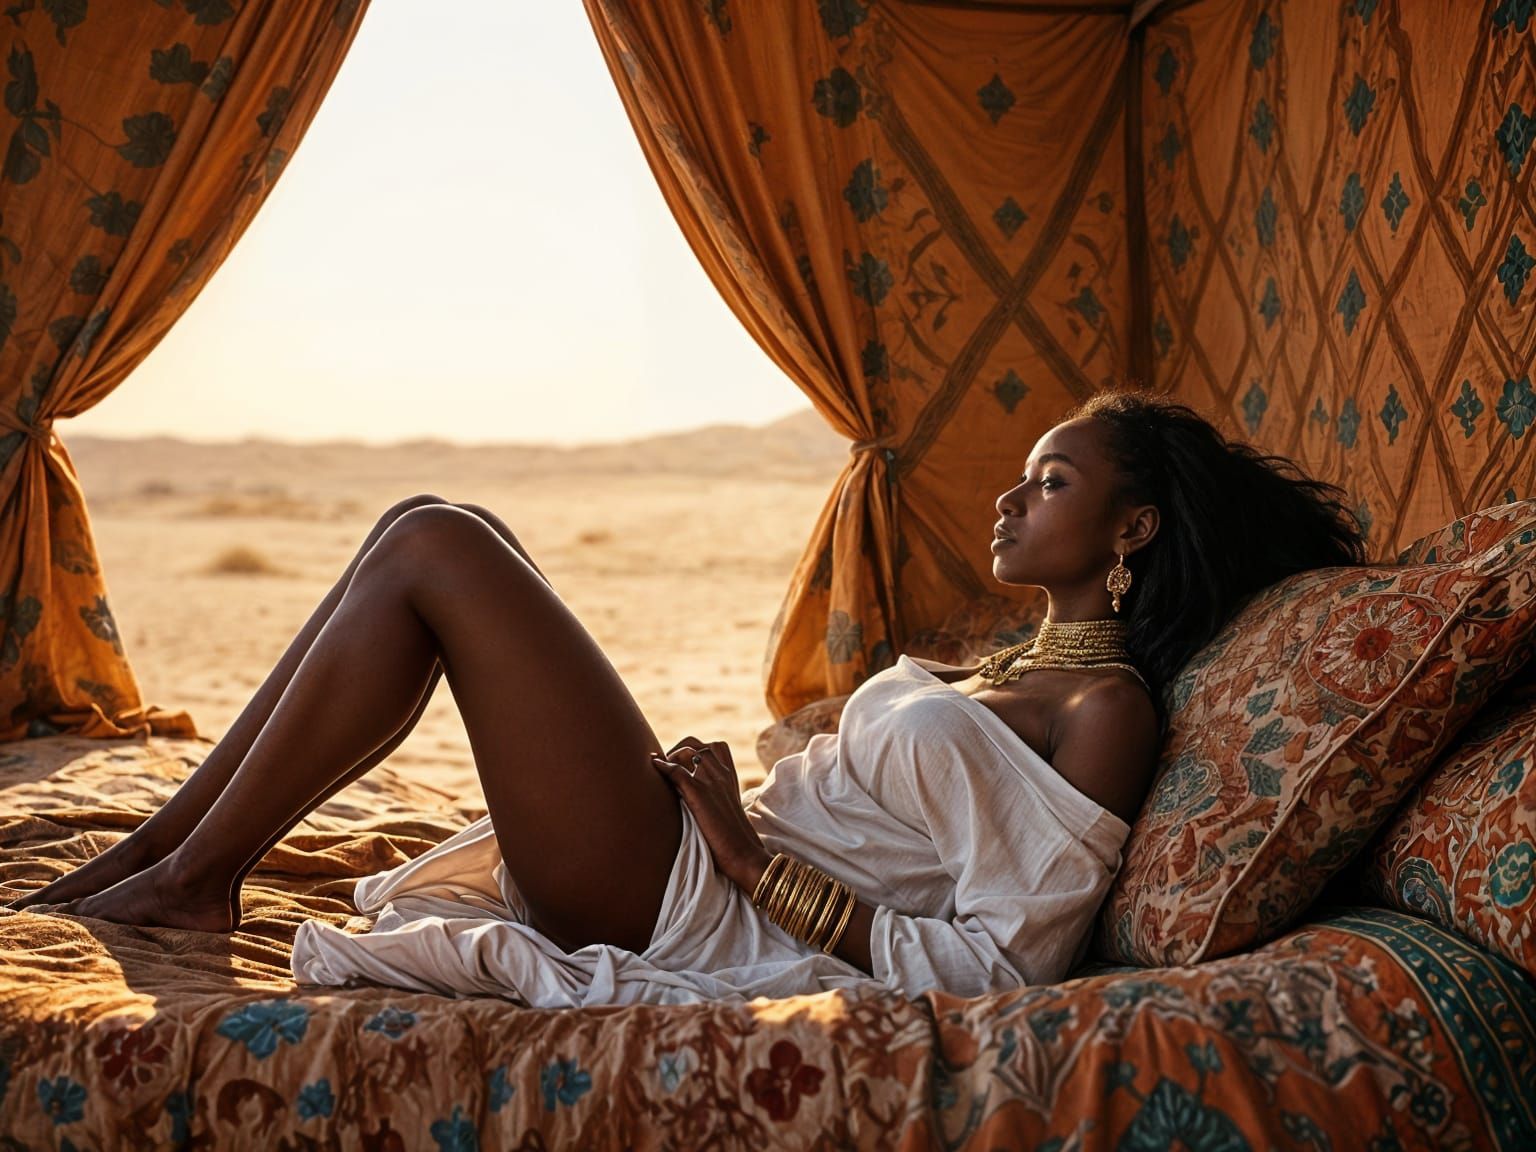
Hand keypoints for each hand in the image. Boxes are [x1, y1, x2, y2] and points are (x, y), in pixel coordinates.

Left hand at [650, 736, 770, 893]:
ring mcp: (712, 781)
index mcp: (731, 777)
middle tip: (666, 763)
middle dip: (678, 748)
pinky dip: (663, 765)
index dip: (694, 749)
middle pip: (697, 745)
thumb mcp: (727, 810)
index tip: (680, 760)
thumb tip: (696, 798)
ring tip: (659, 767)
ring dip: (670, 756)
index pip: (715, 747)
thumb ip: (716, 797)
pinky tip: (653, 765)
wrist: (743, 854)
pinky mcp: (700, 793)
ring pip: (687, 752)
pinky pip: (677, 770)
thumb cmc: (734, 839)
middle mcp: (722, 774)